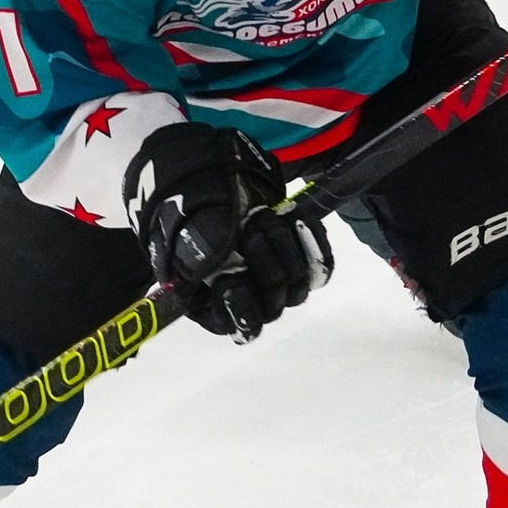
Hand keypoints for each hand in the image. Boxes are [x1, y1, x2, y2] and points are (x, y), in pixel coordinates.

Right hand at [124, 123, 332, 340]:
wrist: (217, 182)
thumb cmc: (195, 210)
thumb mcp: (187, 230)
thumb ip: (198, 251)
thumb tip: (213, 264)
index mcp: (211, 304)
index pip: (235, 324)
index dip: (239, 305)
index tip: (233, 278)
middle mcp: (246, 303)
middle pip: (271, 305)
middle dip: (263, 261)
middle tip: (249, 226)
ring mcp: (275, 286)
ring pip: (297, 287)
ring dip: (282, 245)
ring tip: (264, 216)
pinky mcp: (298, 266)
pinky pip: (320, 268)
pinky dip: (311, 242)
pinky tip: (295, 219)